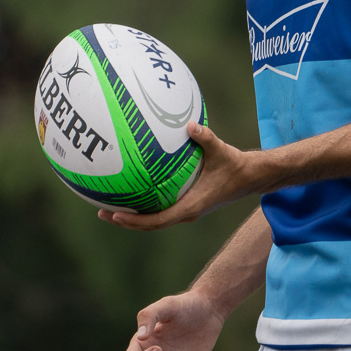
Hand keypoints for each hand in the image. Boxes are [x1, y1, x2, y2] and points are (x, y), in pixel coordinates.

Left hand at [100, 123, 260, 230]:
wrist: (249, 178)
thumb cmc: (235, 165)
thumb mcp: (221, 150)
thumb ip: (206, 138)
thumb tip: (190, 125)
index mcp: (191, 207)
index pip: (157, 221)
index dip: (135, 221)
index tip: (115, 215)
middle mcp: (185, 213)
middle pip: (150, 225)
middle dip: (125, 221)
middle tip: (101, 212)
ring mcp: (185, 210)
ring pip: (154, 220)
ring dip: (132, 216)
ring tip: (109, 206)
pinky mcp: (187, 204)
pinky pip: (161, 208)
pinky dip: (145, 205)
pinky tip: (134, 189)